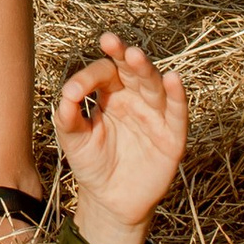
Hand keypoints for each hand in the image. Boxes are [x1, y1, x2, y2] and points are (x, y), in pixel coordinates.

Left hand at [52, 35, 187, 243]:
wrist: (110, 201)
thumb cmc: (92, 164)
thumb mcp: (74, 141)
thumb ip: (68, 117)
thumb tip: (66, 94)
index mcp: (111, 94)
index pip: (104, 73)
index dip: (89, 78)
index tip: (74, 92)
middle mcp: (135, 99)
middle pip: (132, 70)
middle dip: (123, 55)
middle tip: (111, 41)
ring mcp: (155, 116)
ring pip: (154, 86)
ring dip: (145, 70)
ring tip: (134, 56)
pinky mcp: (172, 137)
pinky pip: (177, 113)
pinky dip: (177, 96)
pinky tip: (173, 79)